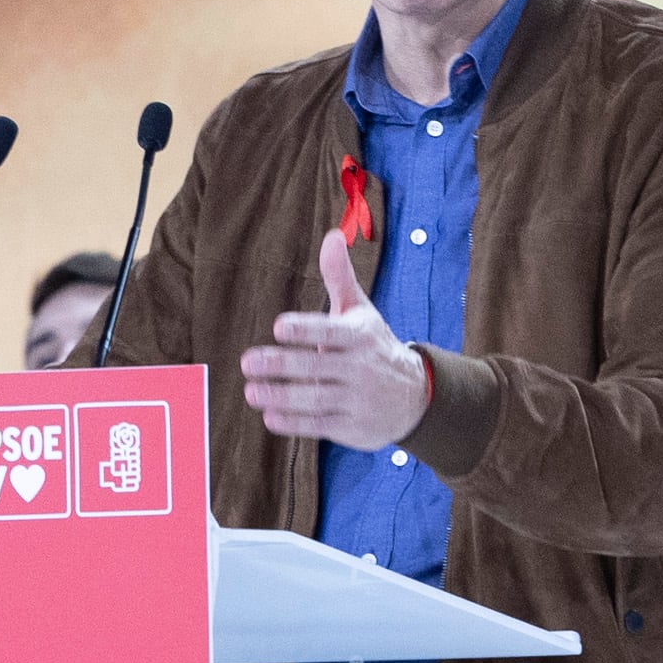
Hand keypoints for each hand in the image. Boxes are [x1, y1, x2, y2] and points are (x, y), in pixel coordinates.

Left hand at [242, 233, 434, 451]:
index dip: (306, 331)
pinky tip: (270, 416)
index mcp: (360, 337)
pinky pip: (321, 425)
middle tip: (247, 362)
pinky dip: (295, 424)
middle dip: (281, 365)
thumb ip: (339, 277)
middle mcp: (361, 369)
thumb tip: (332, 235)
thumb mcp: (360, 311)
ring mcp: (358, 401)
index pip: (331, 333)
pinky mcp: (352, 428)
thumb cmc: (374, 346)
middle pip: (318, 367)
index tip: (278, 327)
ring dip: (282, 397)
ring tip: (251, 391)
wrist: (416, 397)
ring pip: (316, 399)